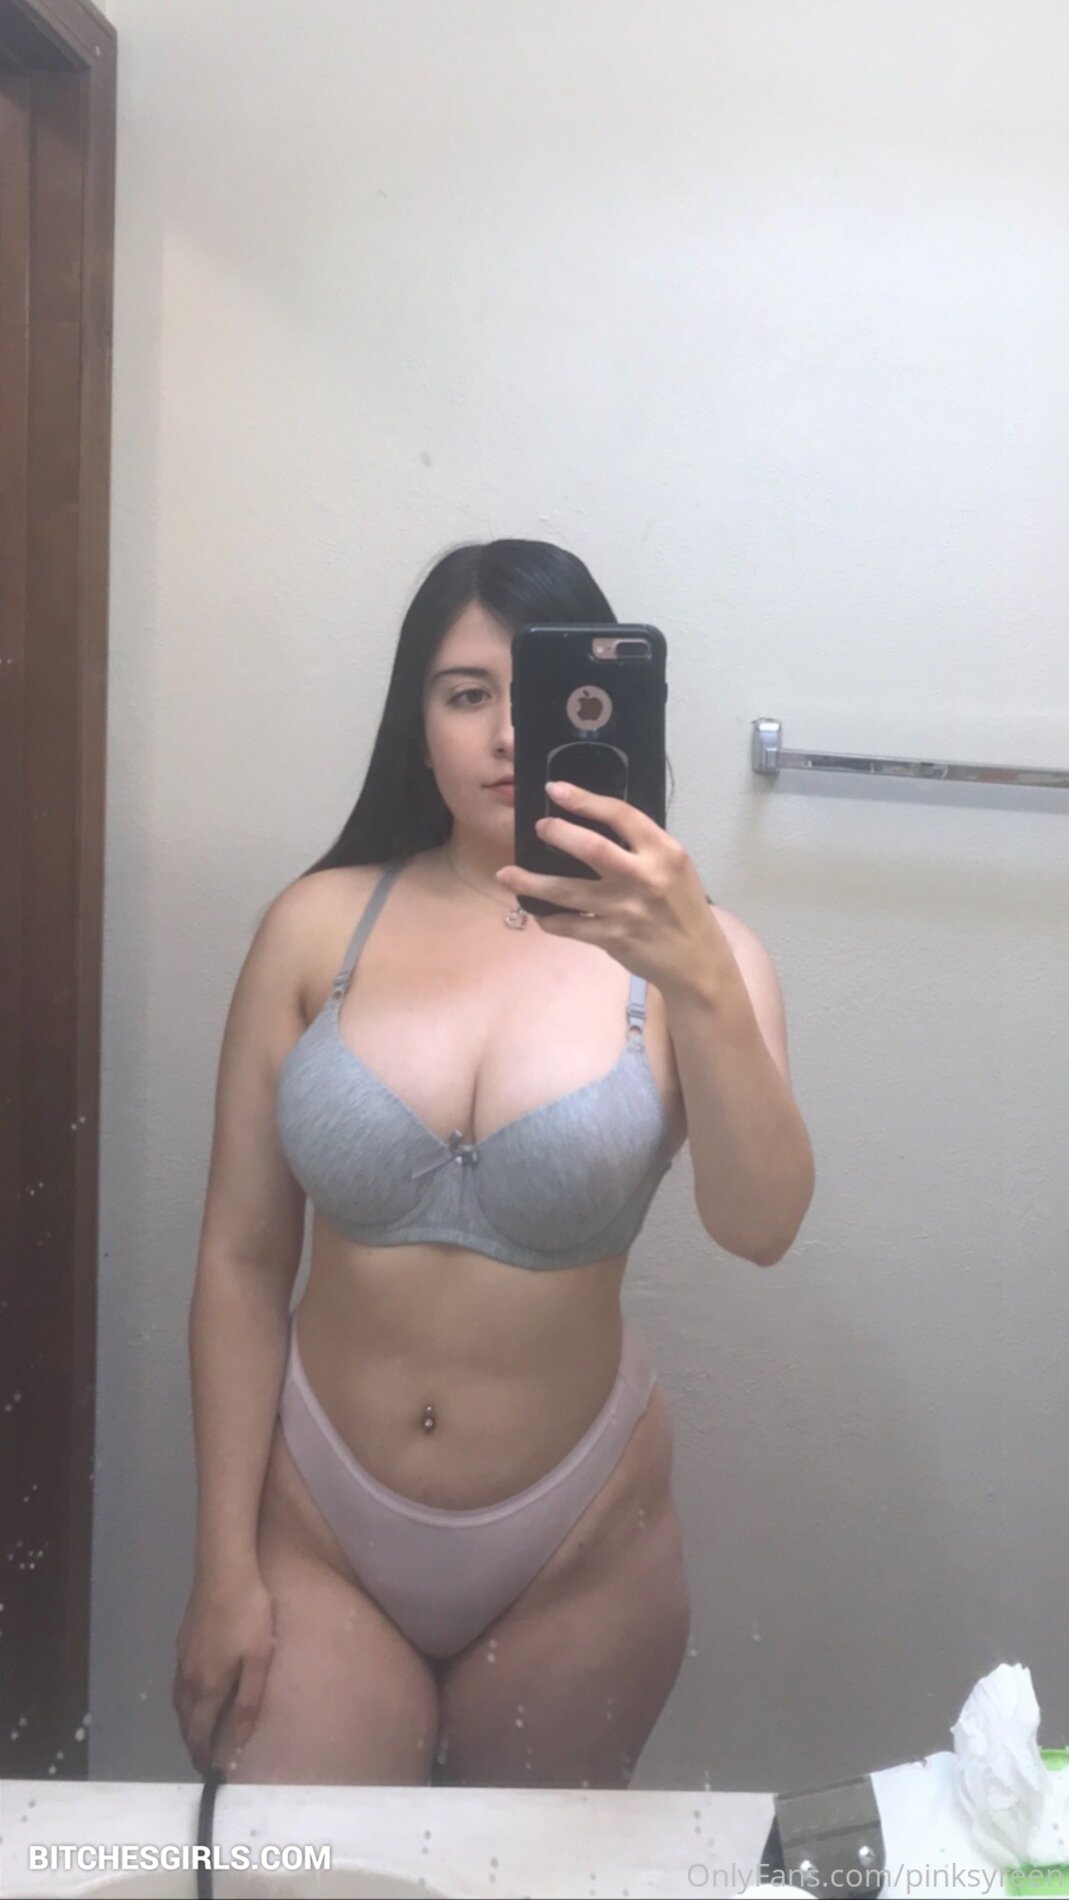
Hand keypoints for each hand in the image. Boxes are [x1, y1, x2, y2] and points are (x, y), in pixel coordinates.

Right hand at [173, 1571, 276, 1774]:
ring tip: (198, 1730)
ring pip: (180, 1701)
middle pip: (185, 1720)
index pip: (199, 1732)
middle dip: (193, 1742)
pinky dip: (185, 1698)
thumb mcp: (259, 1659)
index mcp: (208, 1687)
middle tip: (203, 1756)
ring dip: (187, 1721)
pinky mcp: (183, 1639)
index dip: (203, 1755)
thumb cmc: (248, 1614)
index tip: (208, 1773)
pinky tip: (196, 1690)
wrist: (224, 1570)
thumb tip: (238, 1741)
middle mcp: (189, 1678)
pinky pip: (180, 1681)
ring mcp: (182, 1657)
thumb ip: (249, 1702)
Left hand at [495, 780, 721, 991]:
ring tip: (505, 874)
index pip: (620, 815)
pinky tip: (536, 912)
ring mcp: (626, 910)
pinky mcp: (612, 938)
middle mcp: (645, 878)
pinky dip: (548, 919)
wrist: (697, 960)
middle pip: (591, 848)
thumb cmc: (682, 907)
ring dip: (531, 882)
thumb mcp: (674, 867)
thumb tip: (591, 824)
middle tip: (539, 828)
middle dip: (558, 833)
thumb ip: (641, 847)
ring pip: (567, 891)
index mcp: (664, 852)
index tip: (554, 790)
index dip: (584, 800)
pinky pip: (569, 925)